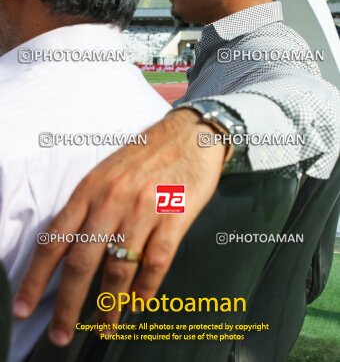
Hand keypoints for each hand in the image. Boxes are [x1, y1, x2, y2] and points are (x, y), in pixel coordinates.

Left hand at [13, 109, 227, 346]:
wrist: (190, 135)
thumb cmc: (146, 155)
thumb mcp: (106, 173)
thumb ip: (87, 208)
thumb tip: (69, 252)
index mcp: (90, 189)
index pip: (55, 240)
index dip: (37, 277)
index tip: (25, 307)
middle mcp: (112, 200)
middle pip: (83, 262)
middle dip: (69, 305)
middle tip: (61, 335)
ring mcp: (144, 209)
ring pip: (119, 269)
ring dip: (110, 305)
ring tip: (106, 328)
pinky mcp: (174, 216)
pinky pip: (156, 262)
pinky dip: (146, 290)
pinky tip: (139, 305)